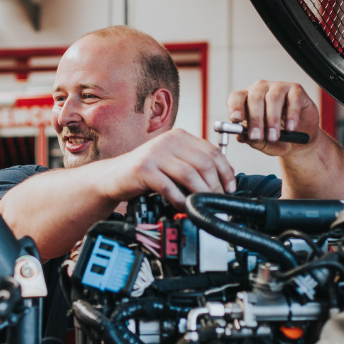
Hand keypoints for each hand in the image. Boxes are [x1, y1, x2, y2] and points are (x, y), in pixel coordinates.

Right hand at [95, 128, 238, 207]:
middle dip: (215, 186)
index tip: (230, 189)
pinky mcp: (143, 169)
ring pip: (189, 175)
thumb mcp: (172, 162)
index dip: (226, 172)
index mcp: (179, 136)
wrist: (113, 177)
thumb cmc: (145, 172)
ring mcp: (155, 154)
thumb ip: (193, 165)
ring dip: (201, 194)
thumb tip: (222, 183)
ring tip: (204, 206)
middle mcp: (168, 141)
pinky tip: (183, 207)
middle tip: (218, 201)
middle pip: (204, 163)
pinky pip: (169, 187)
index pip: (213, 151)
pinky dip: (180, 200)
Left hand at [227, 81, 321, 157]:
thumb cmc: (277, 138)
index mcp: (246, 100)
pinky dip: (291, 115)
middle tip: (256, 137)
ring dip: (272, 120)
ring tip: (273, 137)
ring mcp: (278, 87)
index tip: (236, 120)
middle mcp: (260, 90)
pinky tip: (290, 128)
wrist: (301, 139)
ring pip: (273, 98)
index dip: (235, 107)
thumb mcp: (264, 144)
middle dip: (255, 119)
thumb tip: (241, 136)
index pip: (236, 97)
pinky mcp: (296, 90)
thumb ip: (252, 140)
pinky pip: (293, 99)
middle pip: (254, 98)